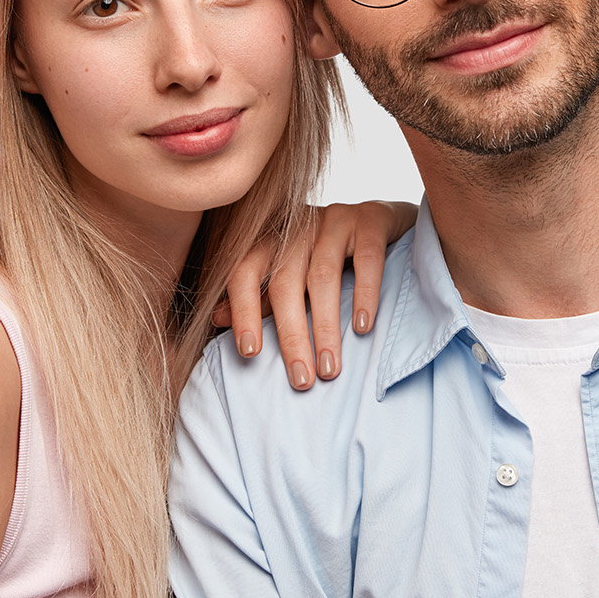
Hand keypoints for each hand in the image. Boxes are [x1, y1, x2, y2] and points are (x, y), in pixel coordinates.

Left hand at [213, 201, 414, 390]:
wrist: (383, 218)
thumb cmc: (330, 253)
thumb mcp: (291, 272)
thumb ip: (258, 295)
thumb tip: (216, 317)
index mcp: (271, 239)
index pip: (245, 273)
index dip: (243, 311)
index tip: (249, 353)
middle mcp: (297, 226)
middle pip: (285, 283)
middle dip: (290, 335)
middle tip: (301, 380)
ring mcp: (334, 219)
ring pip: (322, 276)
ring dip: (325, 327)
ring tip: (329, 368)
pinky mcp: (371, 219)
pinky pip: (366, 259)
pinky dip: (364, 294)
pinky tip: (362, 327)